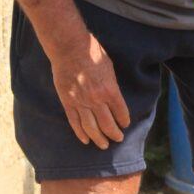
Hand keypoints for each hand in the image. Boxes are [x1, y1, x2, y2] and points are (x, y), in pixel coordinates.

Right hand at [49, 34, 130, 149]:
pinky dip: (80, 133)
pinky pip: (75, 122)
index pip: (121, 112)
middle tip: (118, 139)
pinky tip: (85, 140)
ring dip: (99, 138)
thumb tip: (114, 97)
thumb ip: (111, 85)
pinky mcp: (68, 102)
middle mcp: (96, 99)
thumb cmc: (92, 53)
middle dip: (114, 134)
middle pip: (107, 124)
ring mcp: (80, 102)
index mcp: (110, 89)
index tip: (125, 124)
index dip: (124, 120)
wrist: (70, 48)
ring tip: (103, 145)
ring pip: (91, 127)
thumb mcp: (109, 68)